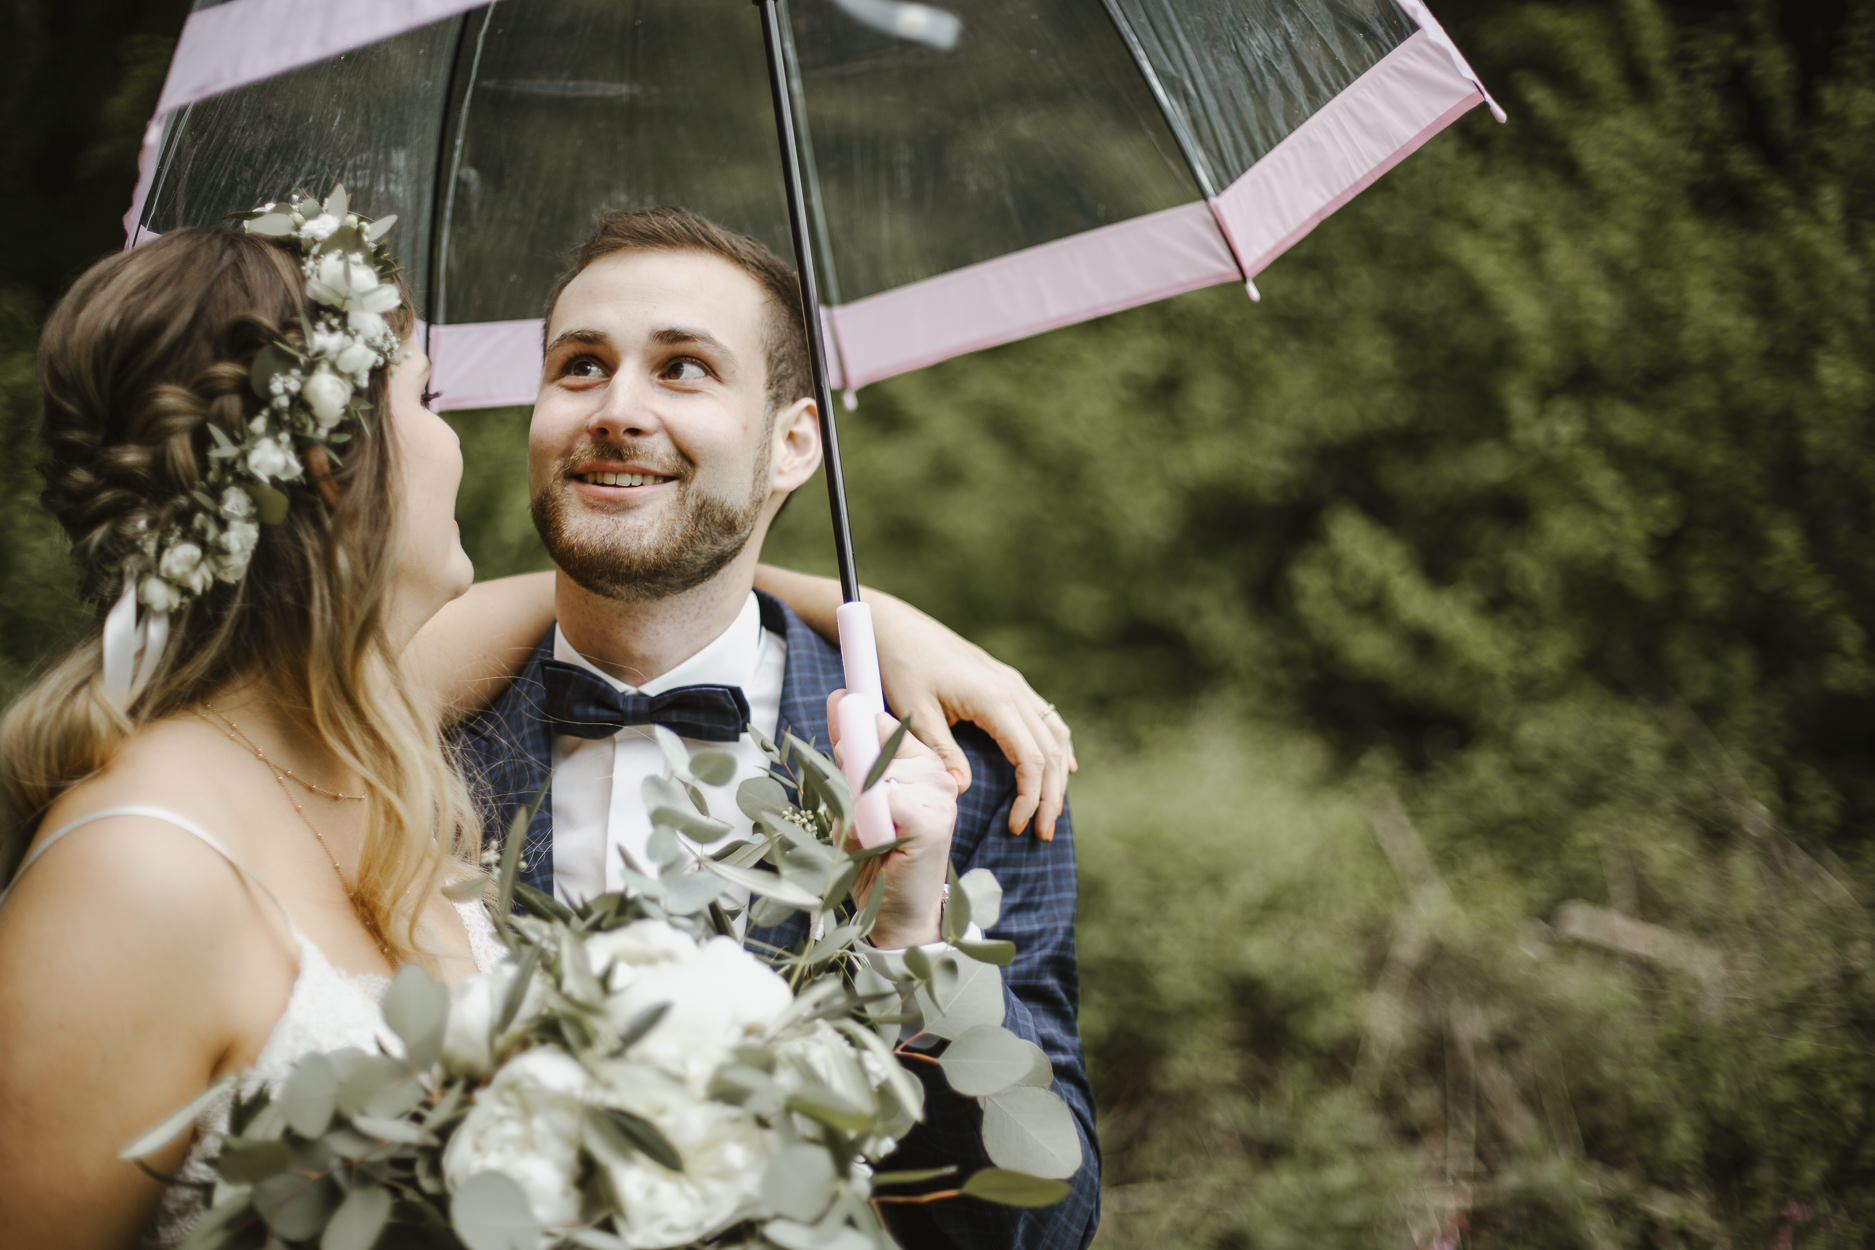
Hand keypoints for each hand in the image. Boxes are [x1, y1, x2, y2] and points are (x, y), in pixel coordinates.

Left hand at [827, 692, 957, 948]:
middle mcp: (936, 770)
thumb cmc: (874, 857)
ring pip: (872, 771)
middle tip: (860, 815)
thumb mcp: (853, 796)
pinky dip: (864, 824)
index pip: (878, 721)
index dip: (851, 733)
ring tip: (869, 835)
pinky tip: (878, 844)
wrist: (896, 915)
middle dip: (848, 777)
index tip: (841, 738)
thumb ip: (848, 749)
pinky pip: (880, 799)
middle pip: (871, 742)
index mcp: (920, 760)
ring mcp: (939, 792)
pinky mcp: (933, 819)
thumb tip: (838, 694)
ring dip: (855, 807)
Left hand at [868, 592, 1075, 839]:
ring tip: (1051, 811)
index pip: (1030, 758)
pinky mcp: (1007, 682)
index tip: (1016, 826)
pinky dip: (1057, 746)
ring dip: (1057, 774)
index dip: (1030, 797)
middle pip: (1050, 751)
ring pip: (1055, 733)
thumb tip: (963, 790)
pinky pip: (1045, 718)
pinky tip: (1062, 767)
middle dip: (1051, 796)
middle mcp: (1013, 690)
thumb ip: (941, 752)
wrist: (897, 627)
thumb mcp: (915, 712)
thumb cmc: (901, 667)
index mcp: (994, 699)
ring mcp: (1013, 683)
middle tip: (1043, 834)